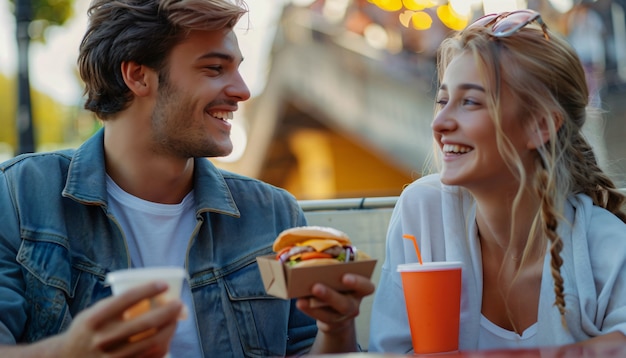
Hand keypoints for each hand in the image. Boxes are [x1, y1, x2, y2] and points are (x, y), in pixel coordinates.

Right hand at [57, 281, 182, 357]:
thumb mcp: (93, 313)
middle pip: (144, 323)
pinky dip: (161, 347)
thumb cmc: (87, 330)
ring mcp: (111, 357)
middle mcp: (102, 338)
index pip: (126, 299)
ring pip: (151, 343)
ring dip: (169, 329)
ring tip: (176, 320)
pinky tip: (167, 337)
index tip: (164, 284)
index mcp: (94, 319)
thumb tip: (152, 294)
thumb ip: (116, 305)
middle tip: (179, 303)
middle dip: (167, 311)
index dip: (148, 290)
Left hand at [296, 273, 374, 333]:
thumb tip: (315, 261)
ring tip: (301, 300)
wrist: (337, 311)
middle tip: (315, 287)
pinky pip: (320, 319)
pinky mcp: (331, 325)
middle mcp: (354, 305)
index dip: (358, 283)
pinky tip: (300, 303)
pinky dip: (309, 310)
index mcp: (360, 290)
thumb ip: (334, 272)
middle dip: (330, 296)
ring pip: (330, 315)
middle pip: (345, 304)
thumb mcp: (340, 279)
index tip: (344, 277)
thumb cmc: (339, 287)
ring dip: (314, 307)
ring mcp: (343, 317)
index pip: (367, 287)